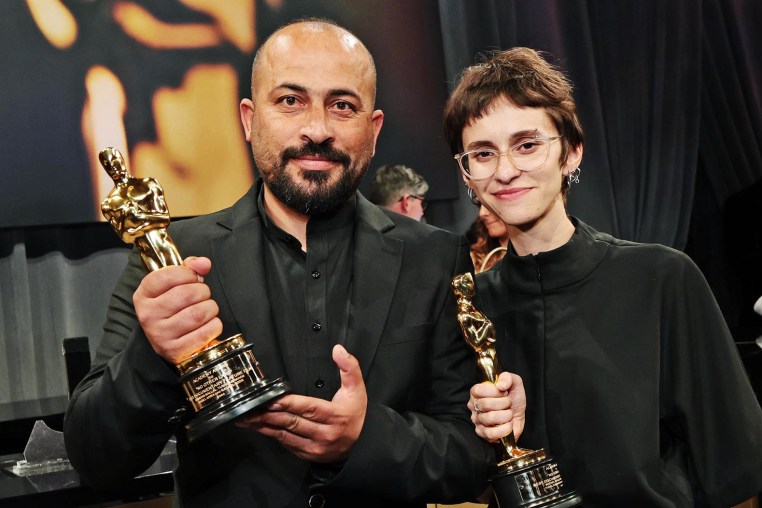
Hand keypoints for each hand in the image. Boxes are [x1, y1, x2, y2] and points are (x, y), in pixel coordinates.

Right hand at [133, 256, 222, 363]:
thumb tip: (204, 263)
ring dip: (211, 308)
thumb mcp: (174, 286)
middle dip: (203, 291)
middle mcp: (148, 315)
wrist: (169, 344)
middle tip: (202, 296)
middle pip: (186, 294)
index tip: (193, 278)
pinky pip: (207, 331)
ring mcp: (160, 335)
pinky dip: (215, 325)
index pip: (167, 275)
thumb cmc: (174, 310)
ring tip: (207, 310)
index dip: (187, 273)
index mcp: (143, 295)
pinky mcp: (176, 350)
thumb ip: (189, 269)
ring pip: (198, 313)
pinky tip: (209, 324)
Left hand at [236, 344, 367, 462]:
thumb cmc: (355, 413)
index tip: (272, 400)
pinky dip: (273, 434)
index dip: (290, 404)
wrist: (361, 445)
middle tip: (250, 409)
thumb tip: (338, 349)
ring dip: (265, 426)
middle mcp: (325, 433)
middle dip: (269, 415)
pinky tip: (260, 427)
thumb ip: (349, 367)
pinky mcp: (308, 454)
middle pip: (293, 422)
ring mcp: (315, 447)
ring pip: (286, 435)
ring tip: (247, 419)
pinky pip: (287, 443)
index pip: (309, 408)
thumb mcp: (357, 388)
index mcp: (336, 416)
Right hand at [468, 372, 525, 442]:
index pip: (478, 390)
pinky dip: (505, 429)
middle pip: (485, 404)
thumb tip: (500, 385)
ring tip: (509, 414)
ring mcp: (477, 421)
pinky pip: (491, 433)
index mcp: (477, 392)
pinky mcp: (483, 434)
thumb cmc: (513, 398)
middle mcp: (474, 406)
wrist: (519, 416)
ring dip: (506, 416)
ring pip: (490, 418)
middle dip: (503, 403)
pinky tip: (508, 425)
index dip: (494, 392)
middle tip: (508, 403)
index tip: (504, 392)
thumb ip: (507, 377)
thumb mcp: (514, 382)